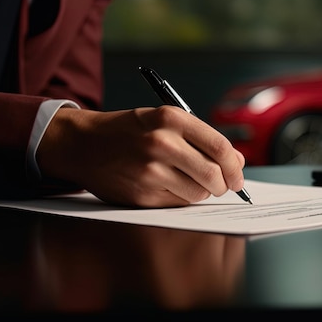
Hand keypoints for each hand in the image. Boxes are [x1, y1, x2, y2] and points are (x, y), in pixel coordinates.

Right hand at [36, 106, 245, 206]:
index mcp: (171, 119)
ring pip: (198, 193)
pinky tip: (168, 186)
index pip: (220, 146)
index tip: (238, 176)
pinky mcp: (142, 194)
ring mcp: (150, 170)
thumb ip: (201, 139)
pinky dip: (181, 199)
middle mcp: (162, 143)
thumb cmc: (129, 131)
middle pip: (213, 174)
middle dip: (224, 185)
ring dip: (201, 192)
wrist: (82, 144)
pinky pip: (177, 203)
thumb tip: (238, 161)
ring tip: (189, 182)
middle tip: (221, 186)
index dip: (235, 166)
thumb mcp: (163, 122)